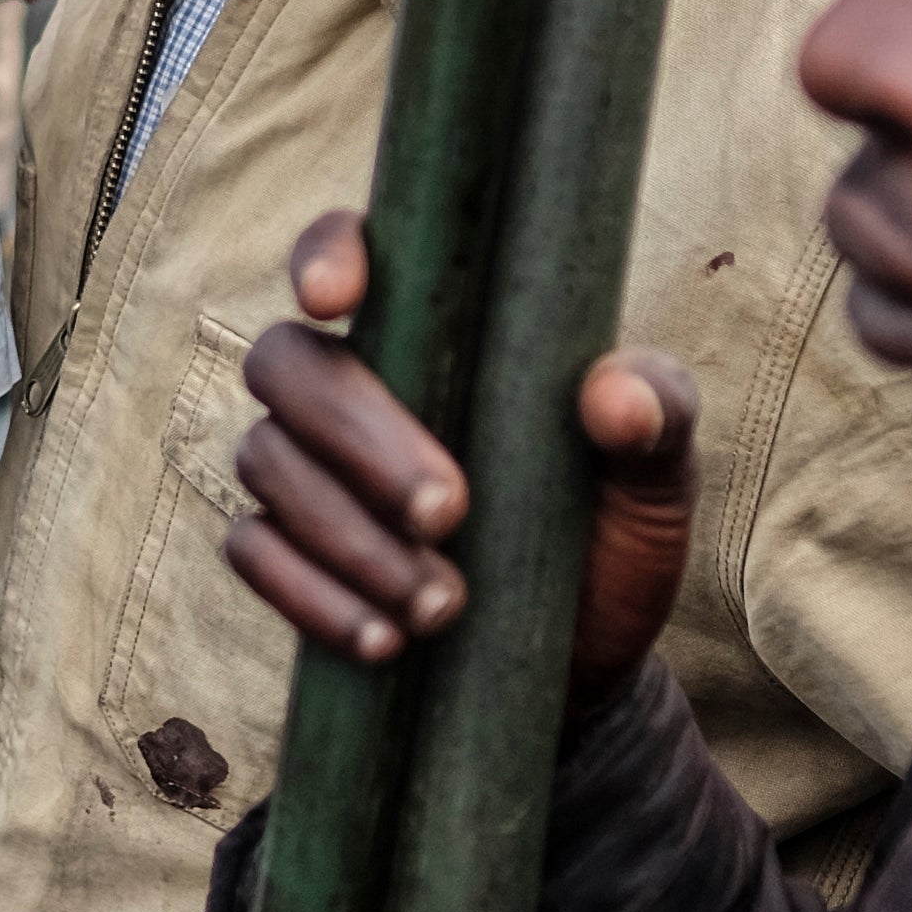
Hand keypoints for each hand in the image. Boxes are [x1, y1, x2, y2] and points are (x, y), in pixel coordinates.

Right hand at [226, 209, 703, 713]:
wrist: (584, 662)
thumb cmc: (613, 535)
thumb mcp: (658, 475)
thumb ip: (657, 417)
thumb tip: (614, 396)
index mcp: (433, 330)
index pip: (346, 249)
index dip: (324, 255)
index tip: (337, 301)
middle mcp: (351, 385)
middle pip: (286, 362)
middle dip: (357, 436)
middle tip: (449, 512)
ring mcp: (309, 469)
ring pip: (266, 462)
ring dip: (349, 538)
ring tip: (443, 605)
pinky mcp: (291, 555)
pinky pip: (253, 554)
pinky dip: (312, 597)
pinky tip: (385, 640)